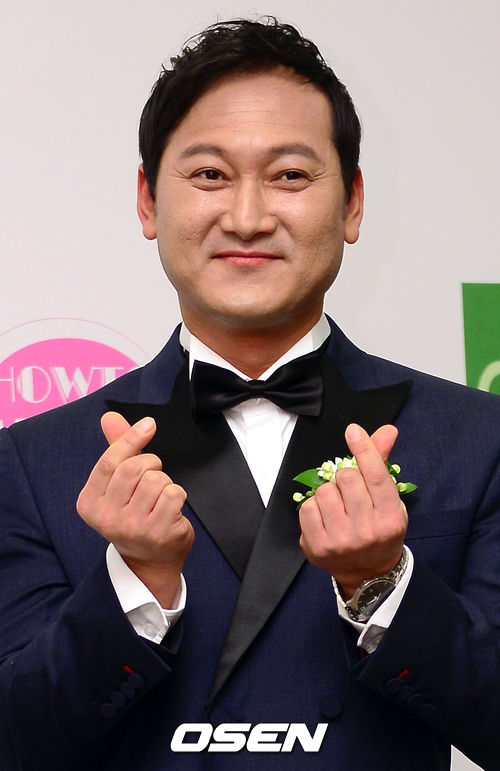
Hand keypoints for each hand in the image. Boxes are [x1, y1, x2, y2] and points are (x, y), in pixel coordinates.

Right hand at [77, 412, 193, 606]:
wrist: (149, 561)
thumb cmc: (133, 513)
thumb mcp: (118, 484)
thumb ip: (116, 449)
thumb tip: (110, 417)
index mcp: (89, 503)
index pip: (109, 462)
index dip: (130, 439)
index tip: (149, 424)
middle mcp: (106, 518)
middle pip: (133, 468)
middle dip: (150, 463)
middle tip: (154, 473)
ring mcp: (132, 527)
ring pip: (156, 480)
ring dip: (165, 481)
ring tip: (159, 498)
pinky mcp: (158, 533)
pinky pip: (174, 494)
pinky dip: (177, 495)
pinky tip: (170, 509)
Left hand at [298, 423, 406, 598]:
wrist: (368, 574)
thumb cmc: (379, 528)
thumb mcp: (388, 500)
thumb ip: (382, 464)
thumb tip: (387, 430)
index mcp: (390, 517)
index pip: (376, 476)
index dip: (364, 450)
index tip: (353, 431)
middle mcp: (368, 530)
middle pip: (347, 478)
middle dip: (345, 476)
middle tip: (349, 490)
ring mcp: (342, 540)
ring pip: (324, 490)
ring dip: (328, 492)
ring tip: (338, 506)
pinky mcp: (318, 547)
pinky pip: (307, 507)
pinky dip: (313, 506)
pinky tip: (324, 518)